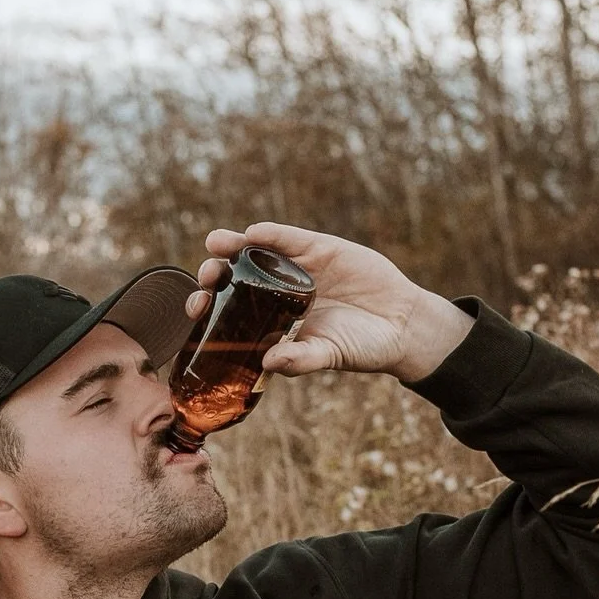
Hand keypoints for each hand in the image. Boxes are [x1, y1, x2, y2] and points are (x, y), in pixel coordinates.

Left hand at [186, 222, 474, 383]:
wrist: (401, 324)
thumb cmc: (360, 347)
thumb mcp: (328, 355)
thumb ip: (300, 360)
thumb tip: (268, 364)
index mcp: (270, 321)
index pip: (229, 311)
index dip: (209, 307)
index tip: (196, 309)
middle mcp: (277, 292)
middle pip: (235, 278)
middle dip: (216, 275)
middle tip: (207, 277)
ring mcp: (297, 268)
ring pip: (256, 252)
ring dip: (233, 246)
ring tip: (216, 245)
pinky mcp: (321, 249)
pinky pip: (291, 239)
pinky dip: (273, 235)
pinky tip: (254, 233)